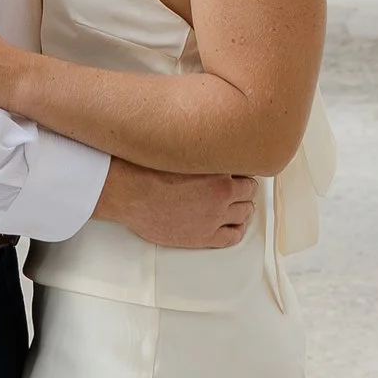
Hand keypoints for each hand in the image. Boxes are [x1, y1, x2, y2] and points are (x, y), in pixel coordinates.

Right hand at [99, 158, 256, 250]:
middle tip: (235, 187)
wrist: (129, 194)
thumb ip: (201, 148)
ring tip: (234, 204)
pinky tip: (233, 223)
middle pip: (248, 192)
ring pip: (244, 213)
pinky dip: (237, 229)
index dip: (240, 170)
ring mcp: (214, 217)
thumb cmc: (146, 170)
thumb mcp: (179, 149)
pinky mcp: (204, 237)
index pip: (246, 169)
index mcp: (218, 169)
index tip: (236, 171)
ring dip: (241, 207)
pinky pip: (233, 236)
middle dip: (243, 188)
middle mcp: (221, 193)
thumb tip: (211, 140)